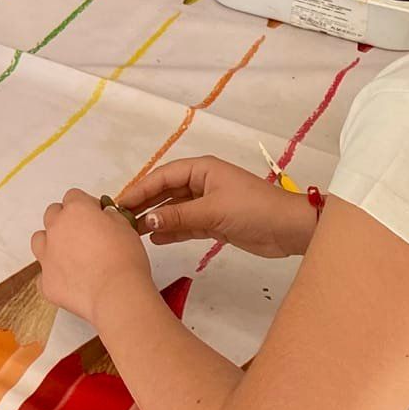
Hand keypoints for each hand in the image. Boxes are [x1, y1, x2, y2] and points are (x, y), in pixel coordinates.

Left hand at [31, 189, 155, 326]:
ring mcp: (47, 255)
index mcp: (75, 210)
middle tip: (85, 234)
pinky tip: (70, 280)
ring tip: (71, 255)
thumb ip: (110, 216)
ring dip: (52, 243)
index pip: (73, 196)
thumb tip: (104, 216)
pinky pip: (43, 275)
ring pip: (40, 240)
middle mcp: (56, 229)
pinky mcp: (46, 282)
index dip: (87, 205)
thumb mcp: (126, 227)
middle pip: (53, 214)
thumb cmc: (124, 259)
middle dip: (66, 220)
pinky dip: (54, 275)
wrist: (117, 293)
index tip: (97, 215)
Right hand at [121, 155, 317, 258]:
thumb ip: (177, 215)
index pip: (163, 176)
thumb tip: (145, 221)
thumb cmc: (252, 209)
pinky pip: (186, 225)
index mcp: (202, 169)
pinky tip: (155, 240)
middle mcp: (202, 183)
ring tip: (133, 232)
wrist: (290, 230)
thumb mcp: (213, 210)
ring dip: (156, 219)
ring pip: (175, 209)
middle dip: (145, 204)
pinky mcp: (215, 223)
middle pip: (166, 192)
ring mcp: (208, 204)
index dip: (140, 188)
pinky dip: (172, 231)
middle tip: (120, 219)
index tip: (118, 203)